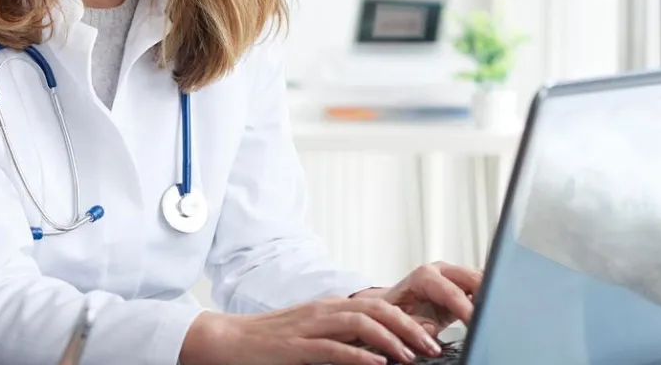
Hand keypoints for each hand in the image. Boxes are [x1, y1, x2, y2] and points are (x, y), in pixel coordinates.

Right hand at [178, 296, 442, 364]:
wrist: (227, 340)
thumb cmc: (269, 341)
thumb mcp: (312, 333)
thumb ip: (341, 337)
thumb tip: (376, 350)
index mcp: (331, 307)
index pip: (379, 303)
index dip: (409, 317)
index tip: (431, 335)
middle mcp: (324, 311)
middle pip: (377, 308)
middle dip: (409, 326)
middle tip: (433, 345)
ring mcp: (310, 327)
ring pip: (360, 323)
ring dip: (391, 339)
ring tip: (412, 356)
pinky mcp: (297, 347)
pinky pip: (334, 348)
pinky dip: (359, 357)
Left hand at [354, 262, 482, 335]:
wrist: (390, 307)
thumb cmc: (391, 312)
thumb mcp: (395, 320)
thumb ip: (412, 323)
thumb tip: (431, 327)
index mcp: (424, 276)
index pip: (452, 292)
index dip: (466, 309)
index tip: (476, 323)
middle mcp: (441, 271)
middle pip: (472, 278)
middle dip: (486, 296)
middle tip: (491, 319)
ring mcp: (453, 276)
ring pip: (480, 279)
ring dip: (490, 295)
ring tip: (494, 315)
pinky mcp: (462, 287)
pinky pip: (481, 286)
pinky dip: (488, 297)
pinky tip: (490, 311)